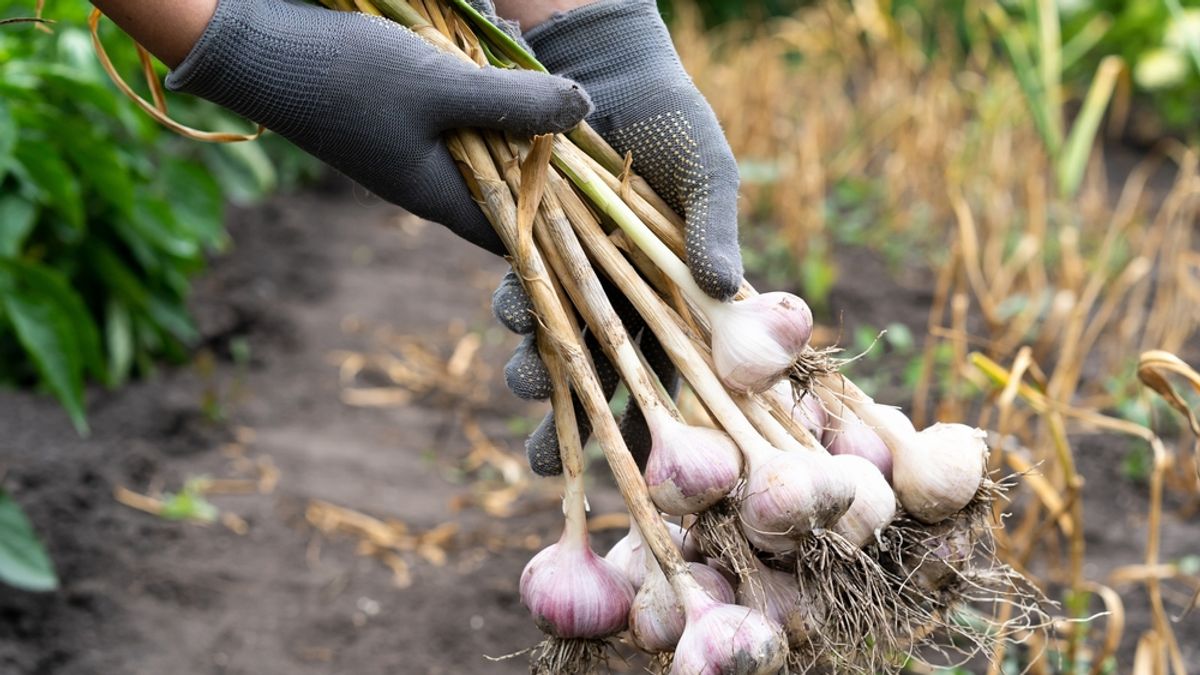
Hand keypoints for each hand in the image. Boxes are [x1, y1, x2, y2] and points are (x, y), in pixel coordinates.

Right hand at [163, 0, 591, 254]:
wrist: (260, 48)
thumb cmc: (349, 75)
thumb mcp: (442, 86)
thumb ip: (514, 103)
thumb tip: (586, 109)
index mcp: (440, 198)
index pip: (517, 233)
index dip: (564, 222)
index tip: (610, 201)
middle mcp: (429, 186)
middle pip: (508, 192)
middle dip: (551, 169)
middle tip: (595, 140)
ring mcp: (413, 155)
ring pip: (486, 154)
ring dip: (519, 129)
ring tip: (560, 102)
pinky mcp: (400, 123)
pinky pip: (460, 126)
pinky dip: (487, 107)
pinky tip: (504, 75)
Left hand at [495, 0, 742, 474]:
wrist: (607, 70)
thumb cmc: (674, 118)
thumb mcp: (707, 170)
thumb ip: (714, 228)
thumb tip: (728, 287)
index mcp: (684, 298)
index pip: (675, 378)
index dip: (656, 430)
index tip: (636, 477)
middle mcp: (631, 299)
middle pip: (607, 380)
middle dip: (575, 426)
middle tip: (544, 462)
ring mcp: (581, 277)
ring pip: (560, 344)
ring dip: (540, 371)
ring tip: (524, 378)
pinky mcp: (537, 250)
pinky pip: (526, 292)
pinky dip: (518, 308)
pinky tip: (511, 315)